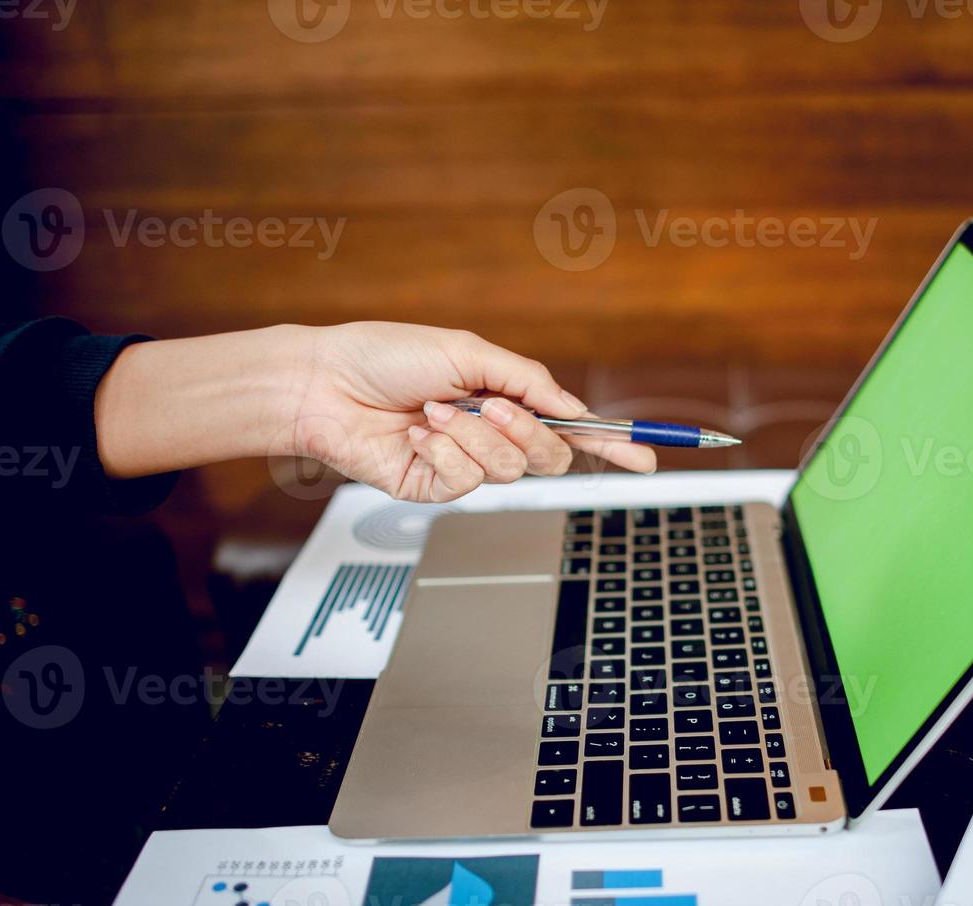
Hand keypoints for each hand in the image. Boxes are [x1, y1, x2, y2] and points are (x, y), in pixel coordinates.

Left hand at [288, 321, 656, 500]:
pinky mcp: (435, 487)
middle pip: (549, 457)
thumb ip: (527, 381)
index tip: (647, 456)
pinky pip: (465, 482)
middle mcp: (492, 435)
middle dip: (528, 433)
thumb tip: (573, 409)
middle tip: (493, 408)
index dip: (611, 444)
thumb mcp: (468, 352)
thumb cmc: (387, 355)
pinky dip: (442, 453)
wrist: (324, 382)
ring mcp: (465, 464)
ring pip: (508, 470)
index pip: (572, 428)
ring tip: (432, 412)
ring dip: (472, 436)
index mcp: (507, 398)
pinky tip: (415, 434)